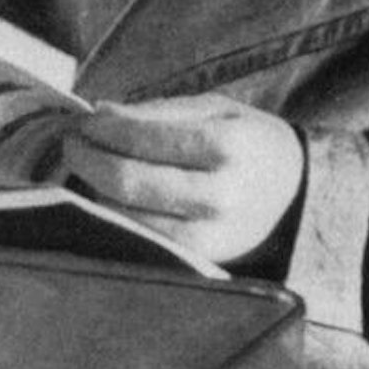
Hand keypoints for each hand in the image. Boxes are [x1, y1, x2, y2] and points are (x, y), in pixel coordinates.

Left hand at [62, 93, 303, 267]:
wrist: (297, 193)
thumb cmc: (250, 142)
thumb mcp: (216, 109)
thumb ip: (159, 111)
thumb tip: (101, 113)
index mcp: (226, 145)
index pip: (142, 137)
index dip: (102, 129)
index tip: (83, 120)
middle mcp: (218, 194)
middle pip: (126, 180)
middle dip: (87, 158)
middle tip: (72, 143)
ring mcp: (209, 234)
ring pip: (125, 214)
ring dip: (96, 188)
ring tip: (91, 166)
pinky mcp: (200, 259)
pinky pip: (140, 237)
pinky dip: (117, 214)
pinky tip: (112, 194)